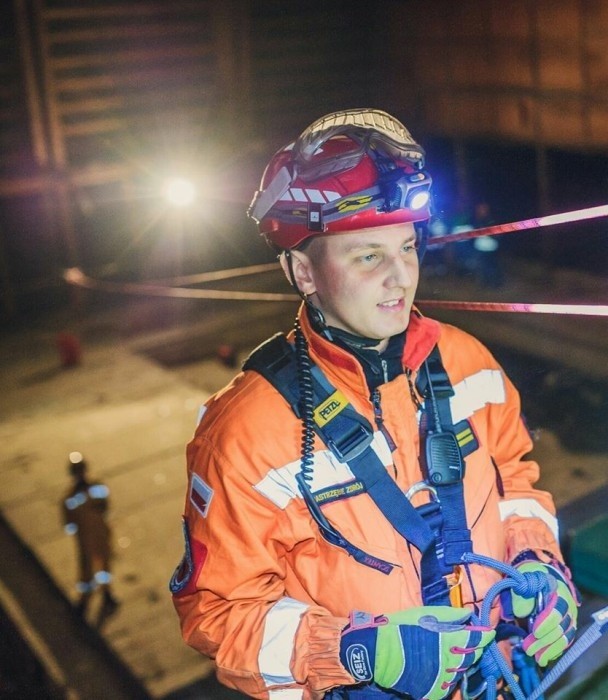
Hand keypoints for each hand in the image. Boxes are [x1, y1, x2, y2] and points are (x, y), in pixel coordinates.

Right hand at [339, 606, 494, 699]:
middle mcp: (451, 661)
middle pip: (472, 655)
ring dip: (463, 662)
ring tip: (457, 654)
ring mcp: (443, 679)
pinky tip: (444, 668)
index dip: (485, 634)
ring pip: (463, 671)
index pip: (476, 638)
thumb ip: (449, 615)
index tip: (489, 632)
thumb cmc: (401, 628)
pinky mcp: (435, 691)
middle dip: (475, 647)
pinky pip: (449, 684)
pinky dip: (450, 676)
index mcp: (449, 640)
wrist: (379, 653)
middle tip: (472, 641)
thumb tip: (468, 613)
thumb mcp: (424, 614)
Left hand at [503, 561, 578, 666]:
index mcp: (557, 591)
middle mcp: (568, 606)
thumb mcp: (523, 581)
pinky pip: (565, 642)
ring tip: (537, 659)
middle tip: (528, 649)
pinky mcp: (568, 628)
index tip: (535, 632)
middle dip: (544, 641)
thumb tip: (520, 613)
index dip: (547, 623)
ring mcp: (569, 618)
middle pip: (560, 628)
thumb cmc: (529, 578)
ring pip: (564, 638)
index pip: (556, 610)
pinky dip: (555, 651)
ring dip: (550, 650)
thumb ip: (520, 595)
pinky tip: (544, 658)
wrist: (541, 577)